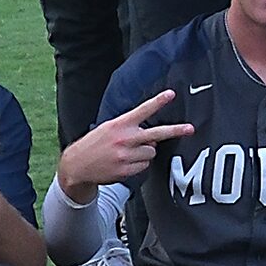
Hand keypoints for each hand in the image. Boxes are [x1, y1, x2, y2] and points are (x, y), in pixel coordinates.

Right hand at [57, 88, 195, 193]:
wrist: (76, 166)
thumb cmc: (94, 144)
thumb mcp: (108, 128)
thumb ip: (129, 128)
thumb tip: (152, 137)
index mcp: (119, 125)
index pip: (142, 111)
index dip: (157, 102)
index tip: (171, 94)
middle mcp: (124, 139)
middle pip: (156, 134)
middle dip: (175, 131)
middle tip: (190, 128)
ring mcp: (126, 156)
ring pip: (151, 152)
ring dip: (144, 153)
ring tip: (127, 153)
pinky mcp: (126, 170)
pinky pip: (144, 166)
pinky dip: (138, 165)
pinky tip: (124, 163)